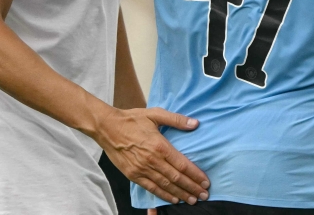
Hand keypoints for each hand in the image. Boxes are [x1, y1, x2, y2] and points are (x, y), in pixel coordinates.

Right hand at [94, 106, 209, 205]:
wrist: (107, 128)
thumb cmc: (132, 119)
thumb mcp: (155, 114)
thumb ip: (176, 119)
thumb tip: (195, 123)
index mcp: (160, 146)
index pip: (182, 164)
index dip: (195, 175)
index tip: (206, 182)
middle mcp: (152, 160)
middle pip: (176, 178)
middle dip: (192, 188)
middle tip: (203, 195)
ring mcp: (142, 169)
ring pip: (165, 185)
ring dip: (180, 194)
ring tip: (192, 200)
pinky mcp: (133, 175)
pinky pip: (151, 188)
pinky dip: (163, 195)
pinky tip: (173, 199)